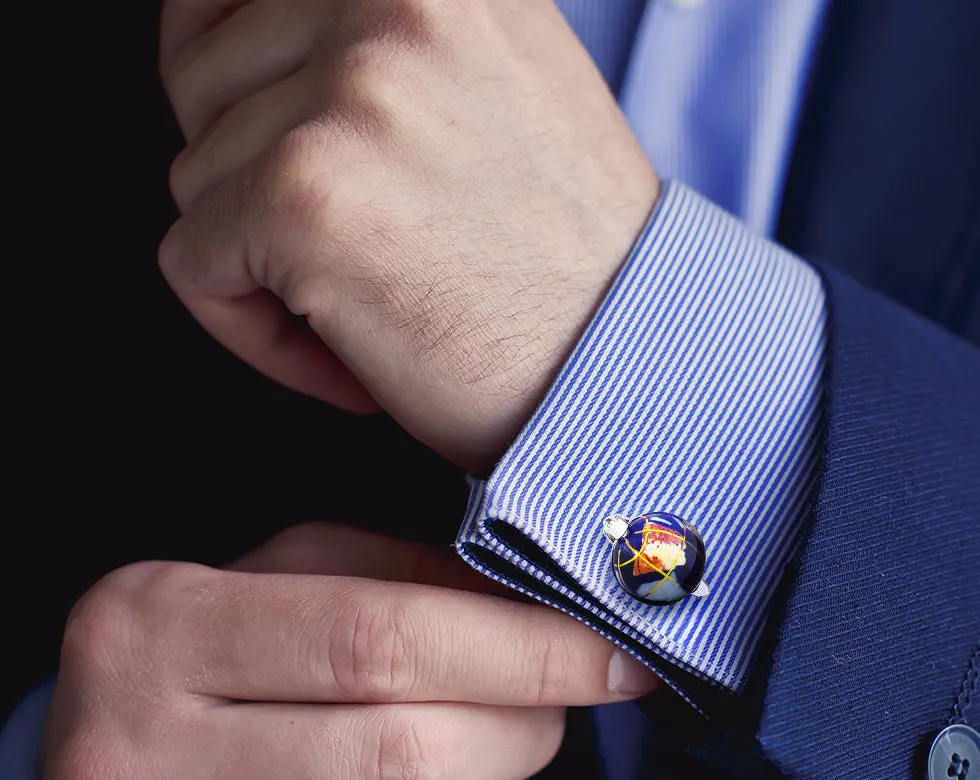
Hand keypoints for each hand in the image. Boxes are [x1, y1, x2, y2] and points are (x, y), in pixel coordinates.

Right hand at [41, 522, 657, 779]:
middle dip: (523, 728)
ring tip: (425, 772)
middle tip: (538, 705)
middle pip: (412, 759)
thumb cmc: (216, 672)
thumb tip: (551, 615)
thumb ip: (412, 578)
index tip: (616, 654)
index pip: (381, 640)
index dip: (525, 649)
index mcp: (158, 633)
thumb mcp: (288, 582)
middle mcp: (139, 766)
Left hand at [158, 0, 658, 471]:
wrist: (626, 368)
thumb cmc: (569, 268)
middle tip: (348, 250)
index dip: (229, 78)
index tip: (256, 140)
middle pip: (201, 83)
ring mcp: (346, 92)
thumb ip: (387, 51)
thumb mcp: (498, 92)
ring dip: (265, 267)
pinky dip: (252, 333)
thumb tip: (259, 53)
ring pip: (198, 177)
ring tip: (369, 307)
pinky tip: (348, 359)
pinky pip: (194, 264)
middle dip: (250, 184)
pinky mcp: (302, 192)